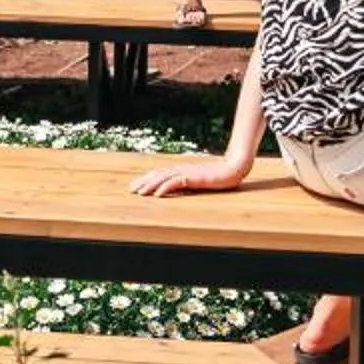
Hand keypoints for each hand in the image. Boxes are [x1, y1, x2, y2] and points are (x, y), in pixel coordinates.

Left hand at [129, 155, 252, 197]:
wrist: (233, 169)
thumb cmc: (218, 175)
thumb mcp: (200, 179)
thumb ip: (189, 181)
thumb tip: (180, 186)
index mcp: (182, 169)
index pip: (160, 173)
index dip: (147, 179)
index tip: (136, 186)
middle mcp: (181, 169)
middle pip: (157, 174)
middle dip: (143, 182)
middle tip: (130, 190)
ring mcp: (186, 173)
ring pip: (163, 178)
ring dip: (149, 185)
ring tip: (139, 193)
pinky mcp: (193, 178)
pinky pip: (175, 183)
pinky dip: (164, 187)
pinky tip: (156, 195)